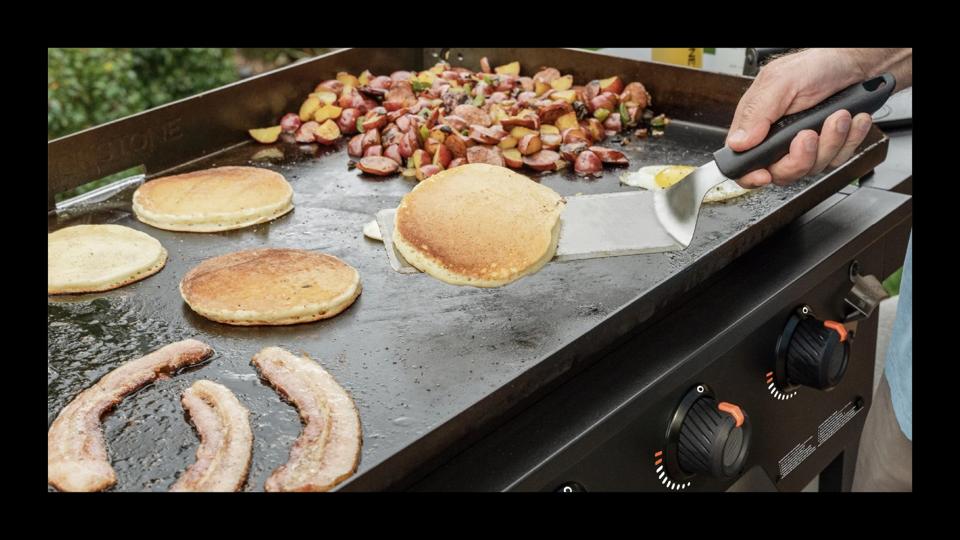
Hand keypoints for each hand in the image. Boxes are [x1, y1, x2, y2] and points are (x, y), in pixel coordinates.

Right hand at [727, 49, 874, 187]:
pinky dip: (850, 139)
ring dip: (832, 141)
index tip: (764, 174)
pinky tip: (852, 120)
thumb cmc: (816, 65)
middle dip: (801, 158)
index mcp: (757, 125)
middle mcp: (778, 139)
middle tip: (809, 134)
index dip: (750, 176)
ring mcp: (805, 146)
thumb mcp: (780, 82)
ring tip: (839, 115)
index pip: (743, 163)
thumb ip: (756, 113)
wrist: (853, 62)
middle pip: (780, 173)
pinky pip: (838, 159)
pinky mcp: (828, 147)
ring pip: (813, 168)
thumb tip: (738, 143)